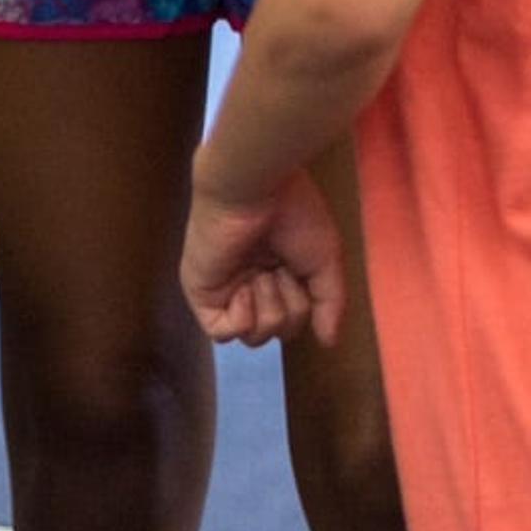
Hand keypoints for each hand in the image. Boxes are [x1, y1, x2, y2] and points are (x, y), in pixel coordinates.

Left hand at [182, 167, 346, 348]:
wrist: (254, 187)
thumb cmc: (294, 212)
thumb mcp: (325, 262)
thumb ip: (329, 305)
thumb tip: (328, 342)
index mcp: (278, 271)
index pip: (294, 319)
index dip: (304, 304)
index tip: (298, 268)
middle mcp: (250, 281)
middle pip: (277, 331)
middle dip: (289, 308)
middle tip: (280, 269)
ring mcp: (225, 288)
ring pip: (252, 337)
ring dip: (268, 309)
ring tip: (262, 274)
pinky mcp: (202, 291)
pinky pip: (221, 333)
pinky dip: (241, 318)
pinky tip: (243, 288)